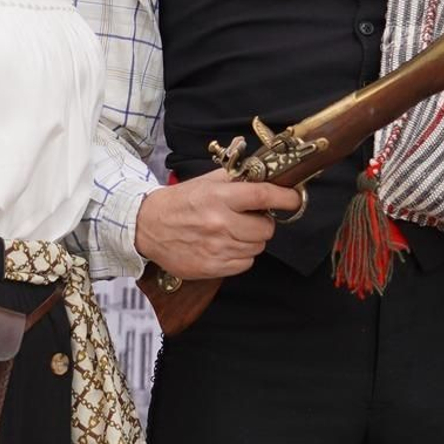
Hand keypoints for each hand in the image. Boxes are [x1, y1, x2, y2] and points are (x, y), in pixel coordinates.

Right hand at [134, 171, 303, 279]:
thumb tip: (267, 175)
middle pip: (266, 228)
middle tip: (249, 218)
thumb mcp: (207, 182)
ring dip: (250, 240)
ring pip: (257, 248)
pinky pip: (244, 264)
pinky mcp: (212, 267)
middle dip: (263, 223)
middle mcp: (220, 223)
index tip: (295, 199)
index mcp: (219, 197)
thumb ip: (237, 178)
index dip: (286, 198)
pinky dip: (240, 256)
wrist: (148, 226)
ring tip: (231, 232)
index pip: (263, 196)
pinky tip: (224, 246)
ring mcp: (216, 248)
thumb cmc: (180, 202)